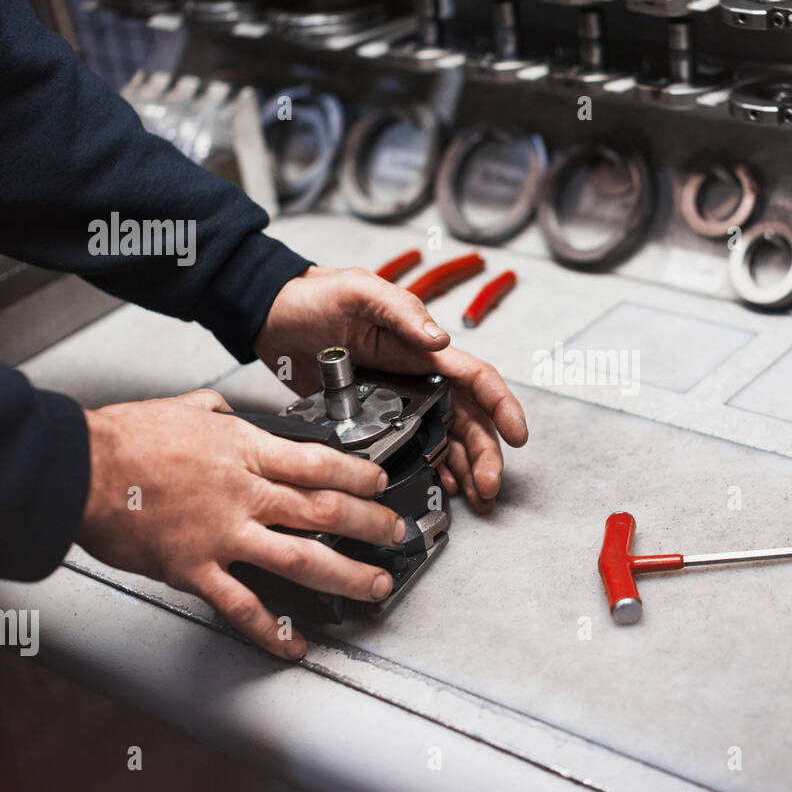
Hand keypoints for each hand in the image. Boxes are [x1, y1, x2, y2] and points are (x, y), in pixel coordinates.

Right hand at [77, 389, 407, 658]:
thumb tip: (230, 411)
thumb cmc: (123, 440)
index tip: (379, 484)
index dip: (359, 477)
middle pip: (325, 510)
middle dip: (370, 524)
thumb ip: (219, 414)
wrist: (75, 469)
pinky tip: (296, 645)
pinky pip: (243, 606)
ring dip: (347, 575)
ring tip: (375, 585)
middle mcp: (244, 494)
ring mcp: (223, 534)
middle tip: (394, 533)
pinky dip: (273, 631)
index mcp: (245, 451)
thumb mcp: (185, 409)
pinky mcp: (196, 569)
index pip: (320, 463)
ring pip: (302, 558)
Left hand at [254, 265, 528, 513]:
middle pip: (470, 420)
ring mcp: (402, 402)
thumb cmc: (318, 297)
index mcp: (426, 349)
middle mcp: (423, 378)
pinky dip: (435, 469)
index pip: (477, 379)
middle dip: (486, 454)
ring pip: (450, 439)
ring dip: (467, 469)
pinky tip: (444, 487)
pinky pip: (417, 448)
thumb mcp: (362, 293)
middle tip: (489, 487)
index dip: (502, 406)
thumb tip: (441, 339)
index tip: (517, 436)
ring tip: (477, 499)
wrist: (274, 317)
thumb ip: (401, 312)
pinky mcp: (378, 421)